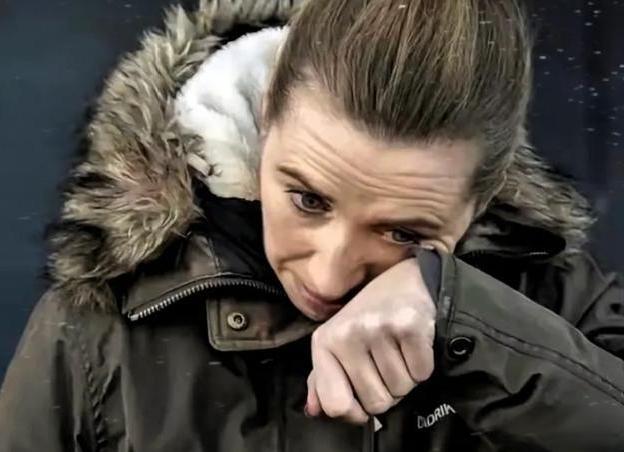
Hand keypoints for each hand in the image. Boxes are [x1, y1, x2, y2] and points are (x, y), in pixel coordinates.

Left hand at [305, 257, 435, 423]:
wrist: (406, 281)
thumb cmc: (369, 318)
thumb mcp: (338, 343)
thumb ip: (323, 379)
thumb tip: (314, 411)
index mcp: (324, 343)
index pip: (335, 405)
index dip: (355, 414)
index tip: (364, 402)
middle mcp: (347, 334)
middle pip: (376, 403)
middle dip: (387, 392)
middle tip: (387, 363)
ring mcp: (377, 328)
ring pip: (401, 390)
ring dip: (406, 378)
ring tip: (400, 350)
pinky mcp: (409, 325)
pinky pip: (422, 374)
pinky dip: (423, 367)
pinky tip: (414, 345)